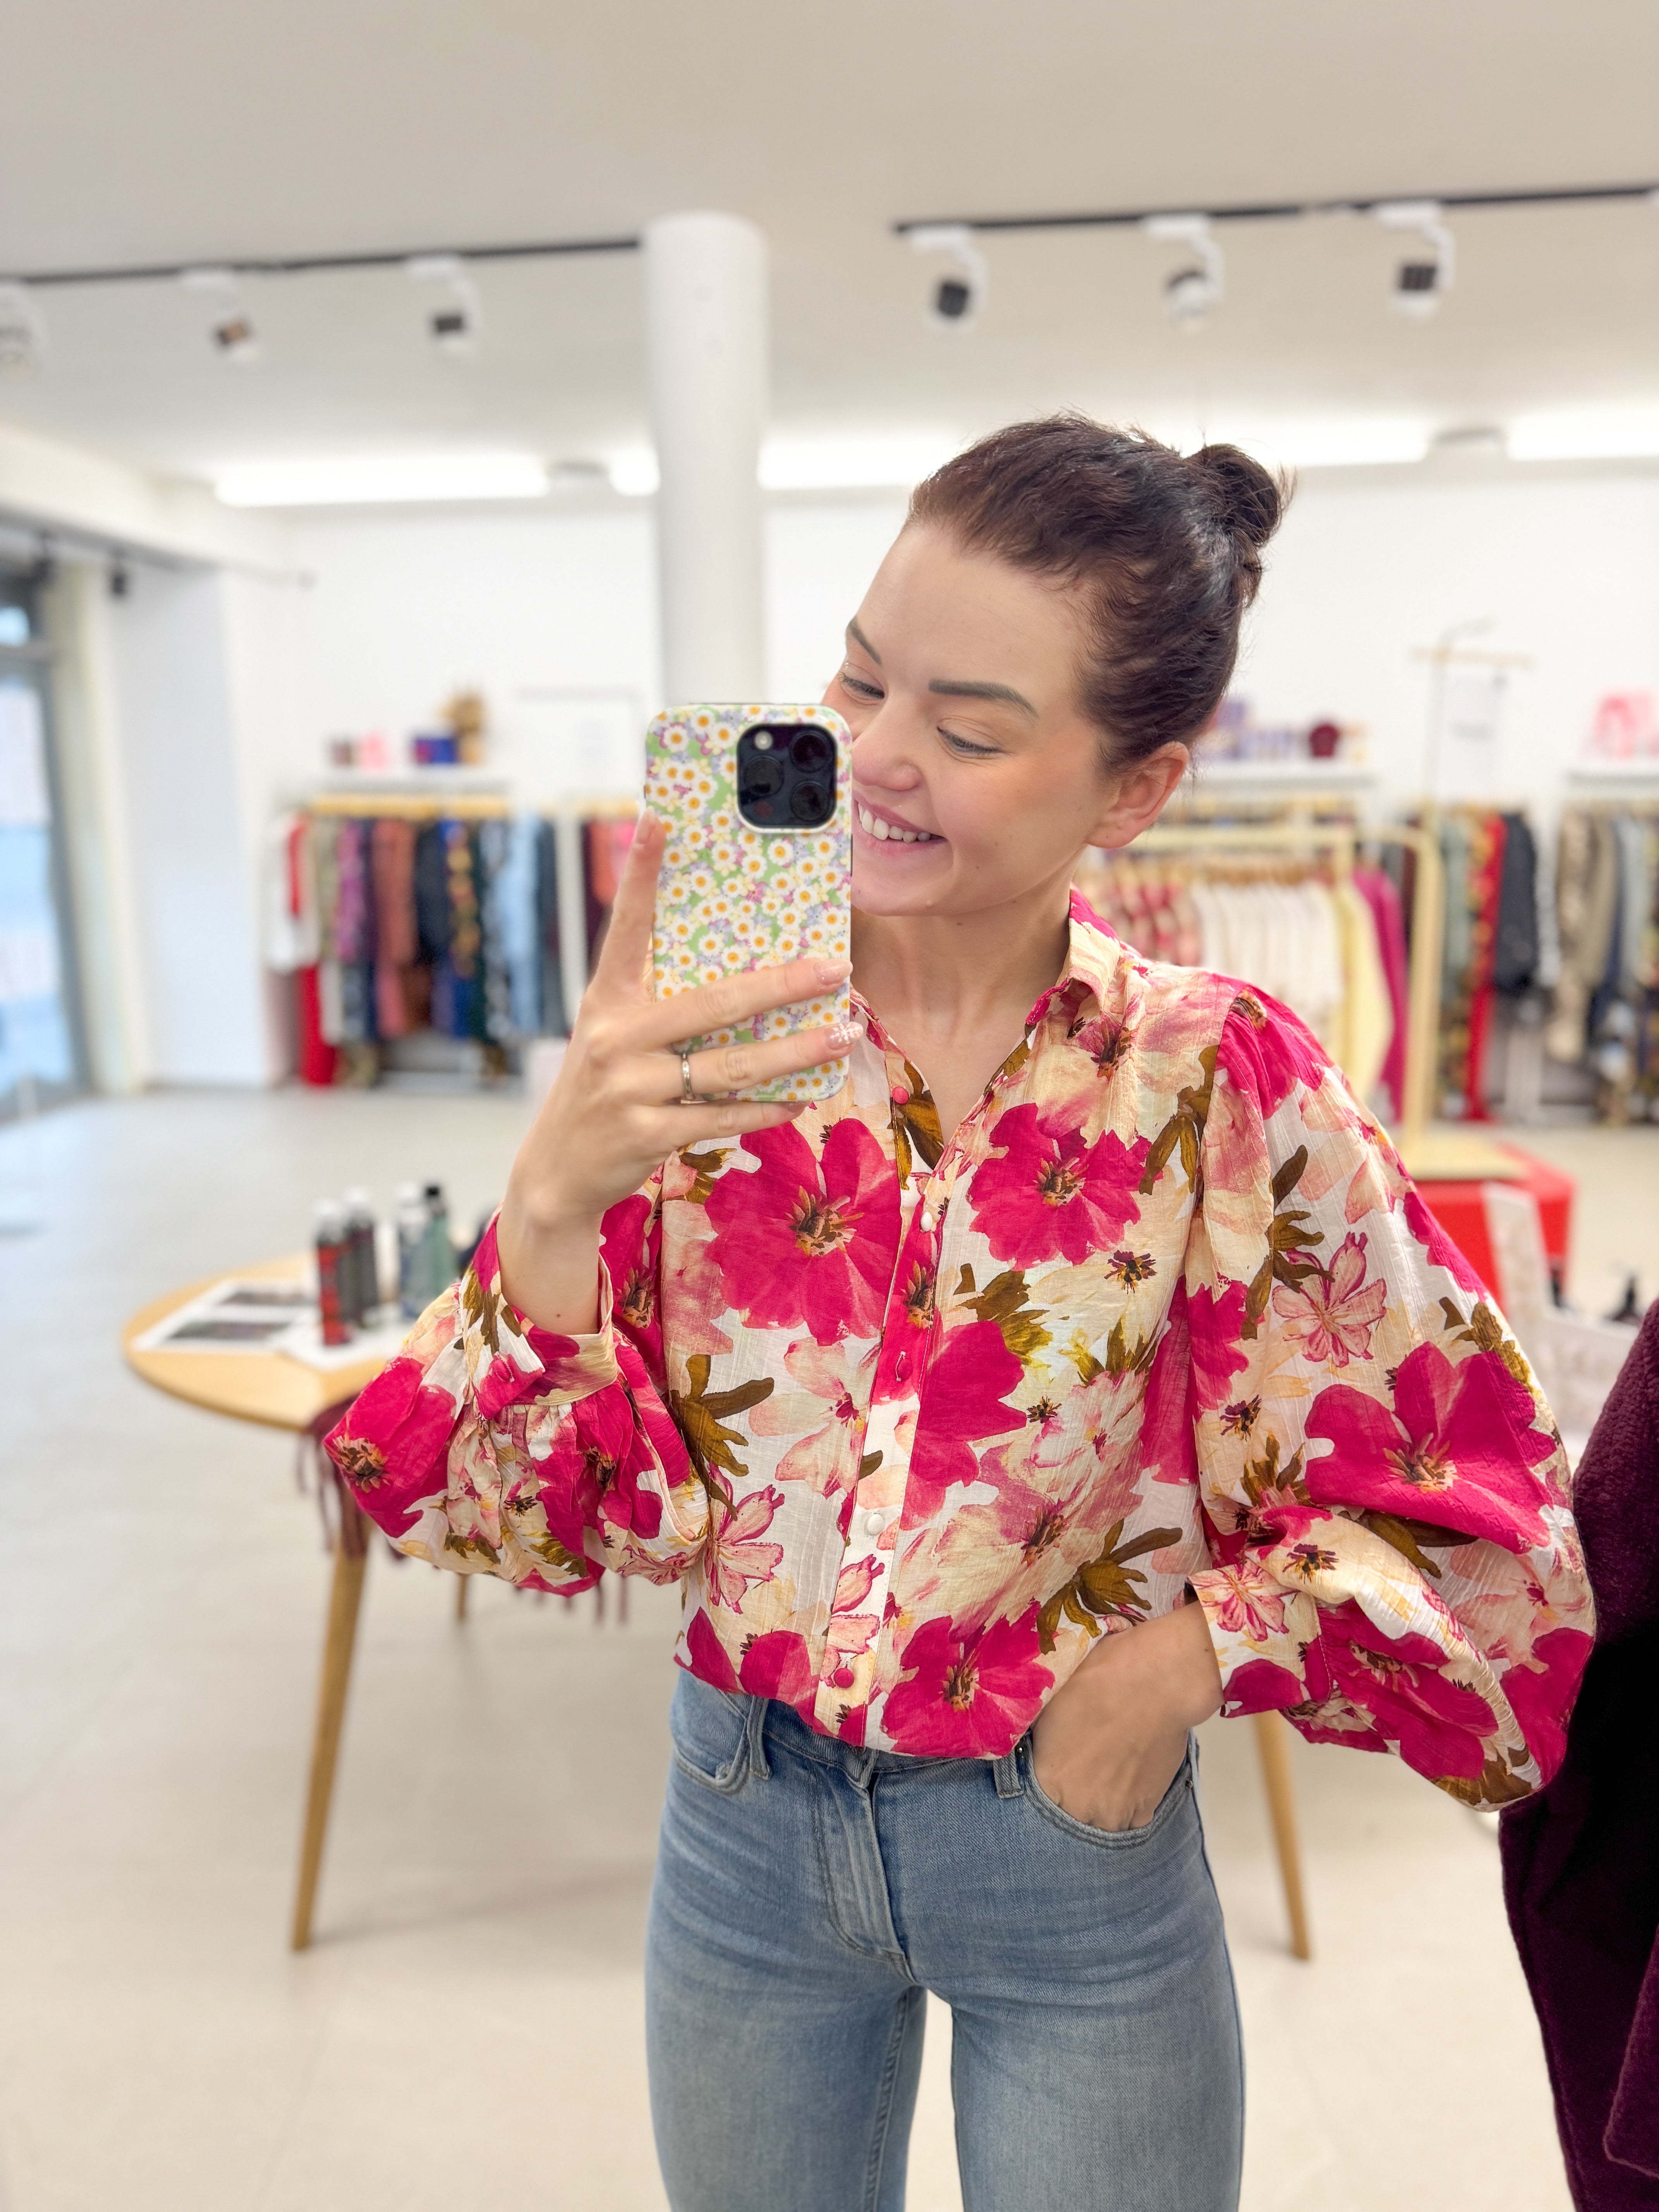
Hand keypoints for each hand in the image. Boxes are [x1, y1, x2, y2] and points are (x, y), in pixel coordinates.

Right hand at [497, 813, 854, 1332]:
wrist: (557, 1169)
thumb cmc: (603, 1086)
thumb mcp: (612, 1032)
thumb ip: (656, 998)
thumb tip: (732, 963)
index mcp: (607, 999)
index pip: (626, 927)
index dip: (642, 874)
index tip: (659, 819)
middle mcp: (616, 1038)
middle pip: (712, 1005)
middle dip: (780, 985)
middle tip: (834, 968)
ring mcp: (631, 1088)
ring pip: (731, 1067)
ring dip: (795, 1052)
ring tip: (843, 1036)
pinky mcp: (648, 1134)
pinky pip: (724, 1116)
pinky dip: (768, 1108)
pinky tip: (804, 1097)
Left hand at [1030, 1602, 1223, 1831]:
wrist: (1152, 1683)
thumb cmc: (1096, 1683)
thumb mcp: (1048, 1709)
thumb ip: (1037, 1742)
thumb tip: (1034, 1751)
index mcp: (1048, 1781)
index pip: (1032, 1800)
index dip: (1042, 1785)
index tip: (1051, 1771)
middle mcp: (1078, 1808)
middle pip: (1065, 1817)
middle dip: (1068, 1800)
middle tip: (1079, 1773)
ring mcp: (1113, 1815)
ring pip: (1098, 1824)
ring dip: (1097, 1808)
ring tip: (1103, 1776)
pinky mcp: (1145, 1811)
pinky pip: (1128, 1822)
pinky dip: (1125, 1807)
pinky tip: (1124, 1781)